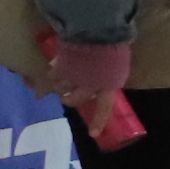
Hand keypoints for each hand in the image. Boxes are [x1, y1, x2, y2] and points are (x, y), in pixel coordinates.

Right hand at [39, 35, 137, 149]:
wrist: (98, 33)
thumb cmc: (114, 46)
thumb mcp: (117, 63)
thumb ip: (110, 73)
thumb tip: (107, 76)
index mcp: (108, 85)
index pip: (104, 108)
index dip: (98, 121)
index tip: (92, 134)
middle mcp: (89, 86)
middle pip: (75, 100)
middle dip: (69, 100)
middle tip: (65, 98)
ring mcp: (73, 78)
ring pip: (61, 88)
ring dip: (58, 85)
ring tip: (56, 80)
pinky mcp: (60, 69)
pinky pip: (52, 75)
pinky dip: (52, 72)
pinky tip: (53, 65)